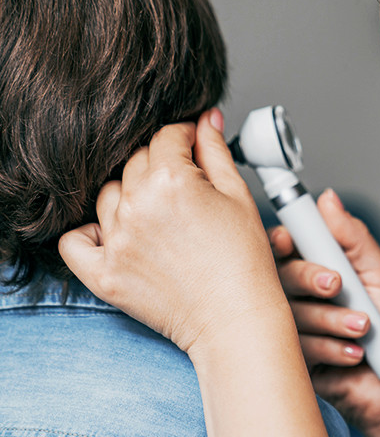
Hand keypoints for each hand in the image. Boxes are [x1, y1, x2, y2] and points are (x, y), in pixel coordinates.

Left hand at [58, 109, 327, 435]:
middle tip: (185, 185)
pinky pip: (75, 240)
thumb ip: (215, 151)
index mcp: (172, 181)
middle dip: (161, 163)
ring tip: (160, 213)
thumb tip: (204, 121)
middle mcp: (137, 207)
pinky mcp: (103, 273)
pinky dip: (90, 232)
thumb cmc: (244, 262)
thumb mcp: (238, 195)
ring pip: (109, 194)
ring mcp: (116, 241)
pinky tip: (117, 232)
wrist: (236, 317)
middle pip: (136, 161)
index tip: (192, 144)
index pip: (167, 136)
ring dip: (131, 194)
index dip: (185, 136)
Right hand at [273, 189, 379, 435]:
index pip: (284, 244)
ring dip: (331, 318)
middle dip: (309, 277)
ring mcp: (295, 326)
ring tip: (363, 327)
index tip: (288, 239)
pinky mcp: (295, 359)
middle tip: (337, 284)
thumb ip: (353, 237)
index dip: (280, 238)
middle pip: (279, 274)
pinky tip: (355, 353)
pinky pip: (298, 346)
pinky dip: (332, 347)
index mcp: (318, 266)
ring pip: (289, 311)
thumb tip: (328, 199)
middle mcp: (301, 294)